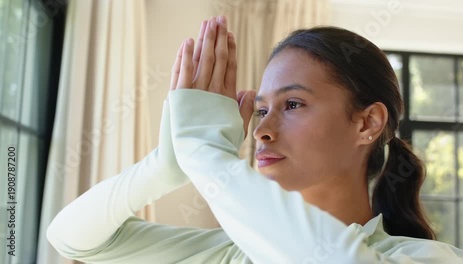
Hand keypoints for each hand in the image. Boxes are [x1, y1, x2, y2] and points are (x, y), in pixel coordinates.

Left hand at [169, 17, 254, 137]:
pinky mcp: (181, 96)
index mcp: (227, 97)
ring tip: (208, 23)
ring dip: (205, 40)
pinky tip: (188, 41)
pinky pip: (184, 70)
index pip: (230, 66)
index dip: (230, 49)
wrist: (199, 158)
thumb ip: (243, 108)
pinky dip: (186, 55)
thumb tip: (248, 90)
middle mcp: (213, 91)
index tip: (229, 34)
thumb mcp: (238, 128)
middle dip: (218, 37)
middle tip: (220, 19)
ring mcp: (197, 92)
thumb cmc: (220, 146)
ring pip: (202, 59)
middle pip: (217, 58)